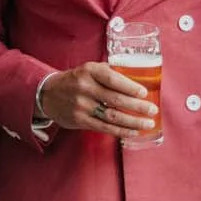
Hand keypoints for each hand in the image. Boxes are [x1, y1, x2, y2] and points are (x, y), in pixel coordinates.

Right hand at [37, 62, 159, 138]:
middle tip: (152, 110)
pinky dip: (121, 130)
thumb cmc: (75, 80)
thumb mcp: (89, 69)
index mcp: (88, 71)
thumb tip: (137, 80)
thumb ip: (109, 73)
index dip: (129, 86)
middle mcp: (84, 88)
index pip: (112, 78)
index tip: (144, 93)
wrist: (48, 94)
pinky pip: (105, 127)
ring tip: (148, 123)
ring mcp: (81, 106)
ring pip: (112, 116)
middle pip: (115, 99)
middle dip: (137, 106)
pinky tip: (133, 131)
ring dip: (133, 121)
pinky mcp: (80, 120)